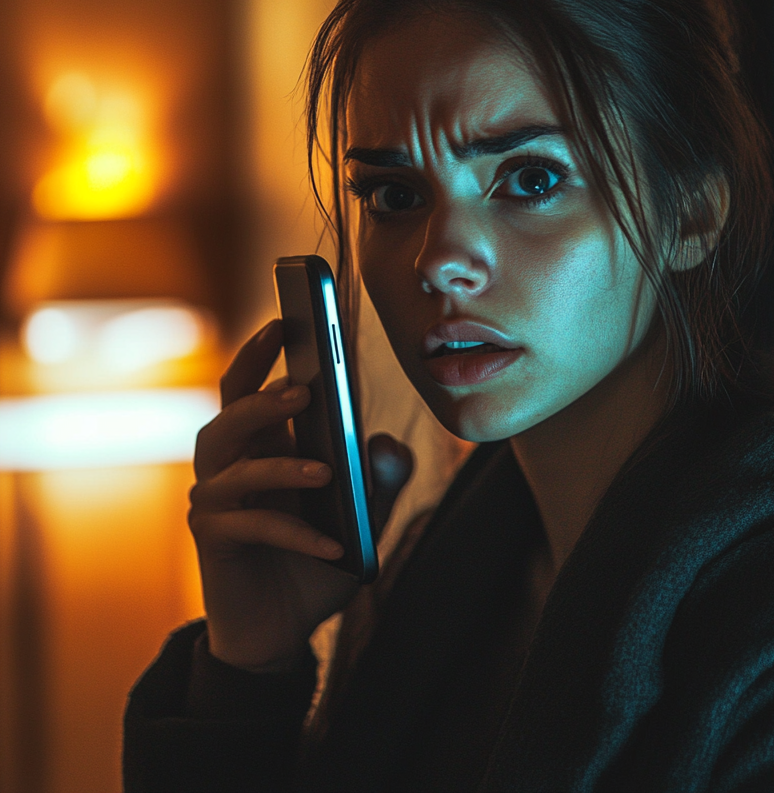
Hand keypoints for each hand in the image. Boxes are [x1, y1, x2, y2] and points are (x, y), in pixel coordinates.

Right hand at [188, 320, 412, 670]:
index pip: (253, 385)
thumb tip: (384, 445)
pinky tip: (333, 544)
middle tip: (304, 388)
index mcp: (264, 443)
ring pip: (232, 464)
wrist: (286, 630)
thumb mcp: (364, 518)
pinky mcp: (214, 543)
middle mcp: (232, 464)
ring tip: (325, 468)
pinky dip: (296, 533)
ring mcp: (217, 502)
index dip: (264, 351)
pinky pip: (253, 527)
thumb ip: (379, 480)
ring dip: (280, 463)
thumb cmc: (319, 559)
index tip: (287, 319)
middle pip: (229, 412)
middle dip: (263, 395)